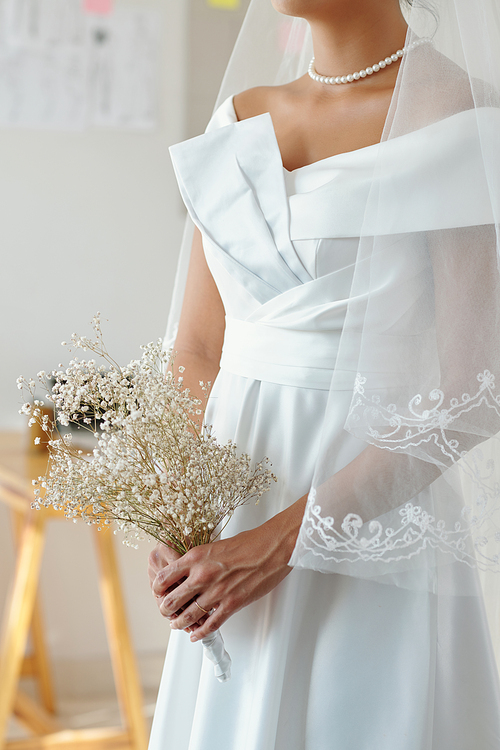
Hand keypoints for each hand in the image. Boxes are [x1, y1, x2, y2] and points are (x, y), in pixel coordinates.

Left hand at [151, 495, 306, 641]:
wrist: (271, 548)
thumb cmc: (248, 543)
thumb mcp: (214, 545)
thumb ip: (199, 560)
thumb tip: (187, 571)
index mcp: (195, 557)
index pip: (163, 577)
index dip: (158, 589)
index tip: (159, 593)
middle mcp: (202, 575)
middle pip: (172, 600)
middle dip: (166, 610)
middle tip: (166, 612)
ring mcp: (216, 591)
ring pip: (188, 616)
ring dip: (179, 624)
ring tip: (176, 625)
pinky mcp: (231, 604)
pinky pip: (210, 625)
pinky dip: (200, 633)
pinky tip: (195, 634)